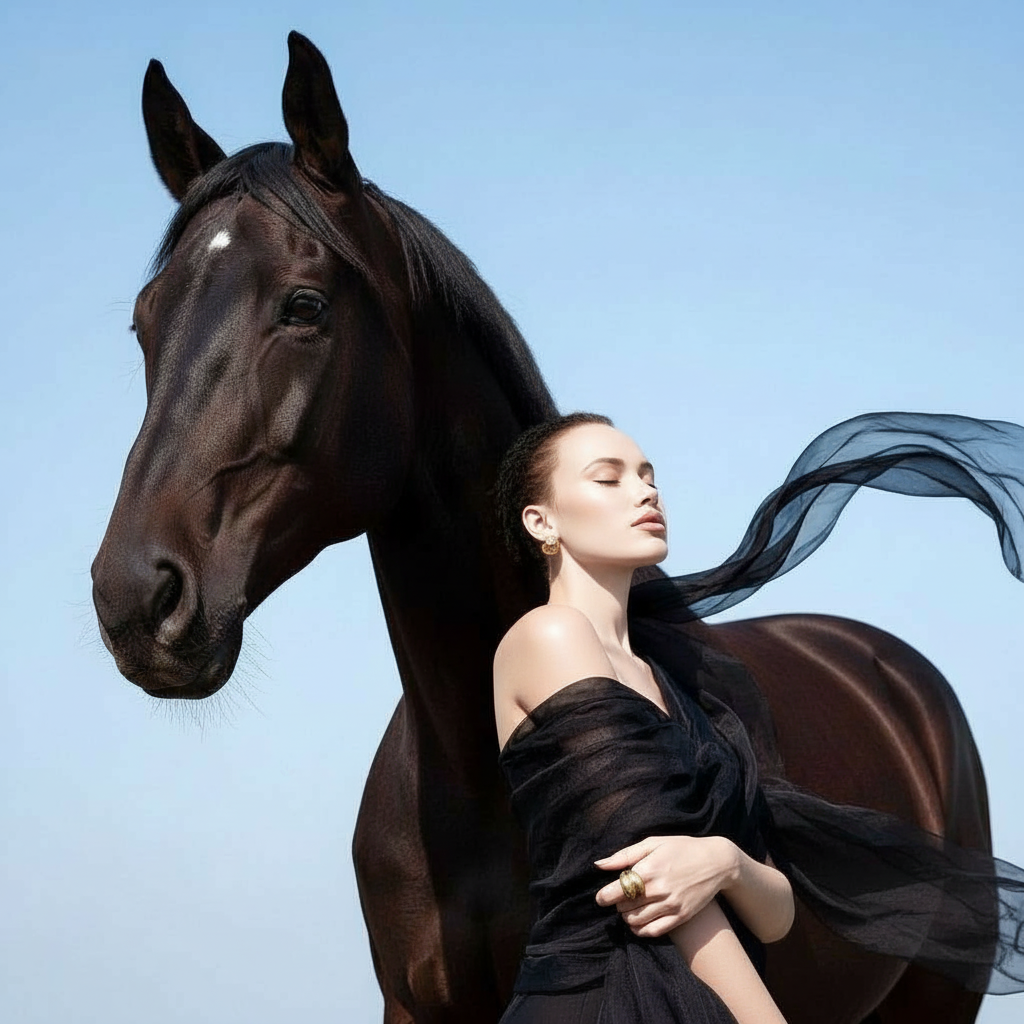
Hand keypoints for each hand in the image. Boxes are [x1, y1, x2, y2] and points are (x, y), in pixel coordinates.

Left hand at [593, 835, 738, 937]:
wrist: (716, 862)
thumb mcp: (653, 843)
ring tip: (629, 908)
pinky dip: (640, 930)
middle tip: (621, 897)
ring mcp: (671, 905)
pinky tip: (638, 922)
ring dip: (627, 917)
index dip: (603, 897)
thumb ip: (624, 855)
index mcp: (649, 870)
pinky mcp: (681, 917)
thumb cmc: (681, 849)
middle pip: (624, 907)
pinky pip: (653, 931)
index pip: (617, 891)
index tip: (600, 898)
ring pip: (636, 921)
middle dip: (617, 903)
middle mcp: (658, 890)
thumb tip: (599, 865)